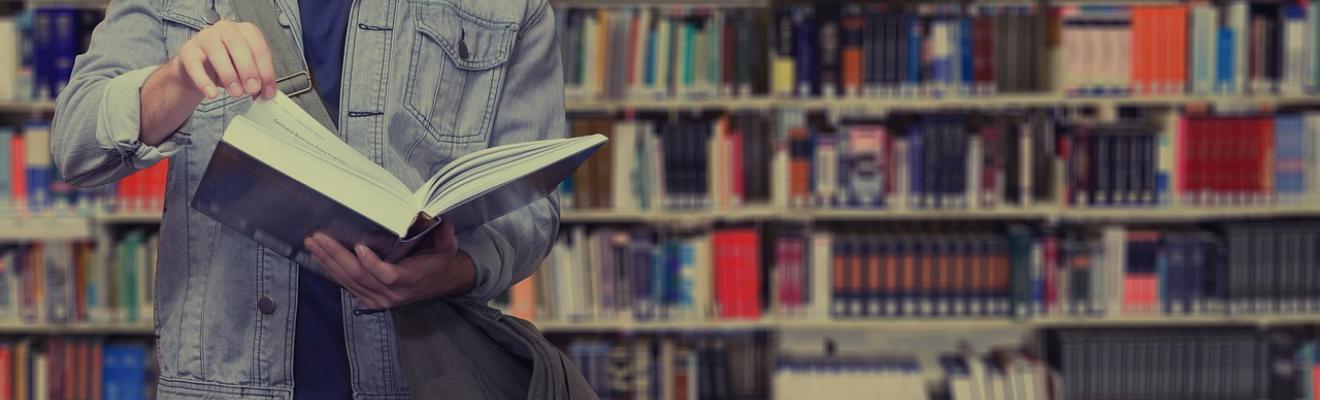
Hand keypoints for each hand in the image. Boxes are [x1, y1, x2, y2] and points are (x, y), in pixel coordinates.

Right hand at [168, 19, 276, 99]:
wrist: (198, 69)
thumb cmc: (226, 66)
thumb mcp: (245, 71)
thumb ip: (258, 80)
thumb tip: (267, 93)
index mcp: (245, 31)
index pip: (258, 46)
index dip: (265, 70)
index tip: (268, 90)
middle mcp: (225, 29)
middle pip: (238, 45)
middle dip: (248, 69)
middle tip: (253, 89)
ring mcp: (205, 37)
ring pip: (217, 52)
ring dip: (229, 75)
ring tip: (236, 93)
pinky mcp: (188, 51)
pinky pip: (195, 65)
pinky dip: (204, 81)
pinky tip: (212, 93)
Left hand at [304, 221, 477, 309]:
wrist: (436, 283)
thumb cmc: (438, 262)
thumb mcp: (447, 248)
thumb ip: (445, 236)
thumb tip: (443, 222)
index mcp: (411, 279)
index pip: (388, 275)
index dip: (372, 264)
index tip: (359, 247)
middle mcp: (393, 293)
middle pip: (360, 276)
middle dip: (336, 256)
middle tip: (319, 238)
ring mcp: (379, 299)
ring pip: (349, 281)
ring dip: (328, 261)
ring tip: (313, 243)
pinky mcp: (369, 300)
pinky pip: (347, 286)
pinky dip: (332, 271)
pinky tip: (319, 257)